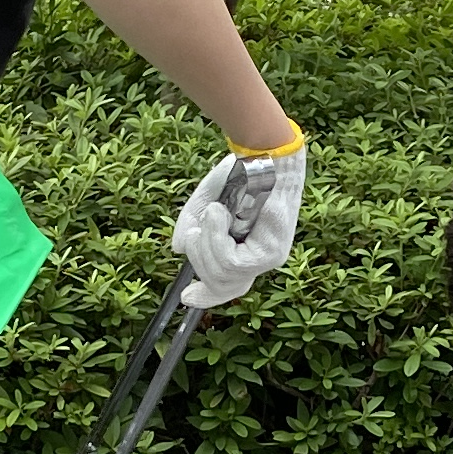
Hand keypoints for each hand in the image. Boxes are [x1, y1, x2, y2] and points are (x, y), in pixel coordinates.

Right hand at [172, 137, 305, 306]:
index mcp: (245, 252)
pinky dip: (217, 236)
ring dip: (208, 242)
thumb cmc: (240, 177)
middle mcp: (259, 261)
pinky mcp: (273, 254)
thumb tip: (180, 249)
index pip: (227, 287)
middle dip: (199, 258)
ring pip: (223, 273)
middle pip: (220, 285)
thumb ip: (193, 226)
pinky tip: (220, 213)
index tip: (185, 297)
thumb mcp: (207, 204)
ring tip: (213, 212)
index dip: (206, 297)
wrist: (264, 156)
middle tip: (195, 231)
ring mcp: (269, 260)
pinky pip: (232, 261)